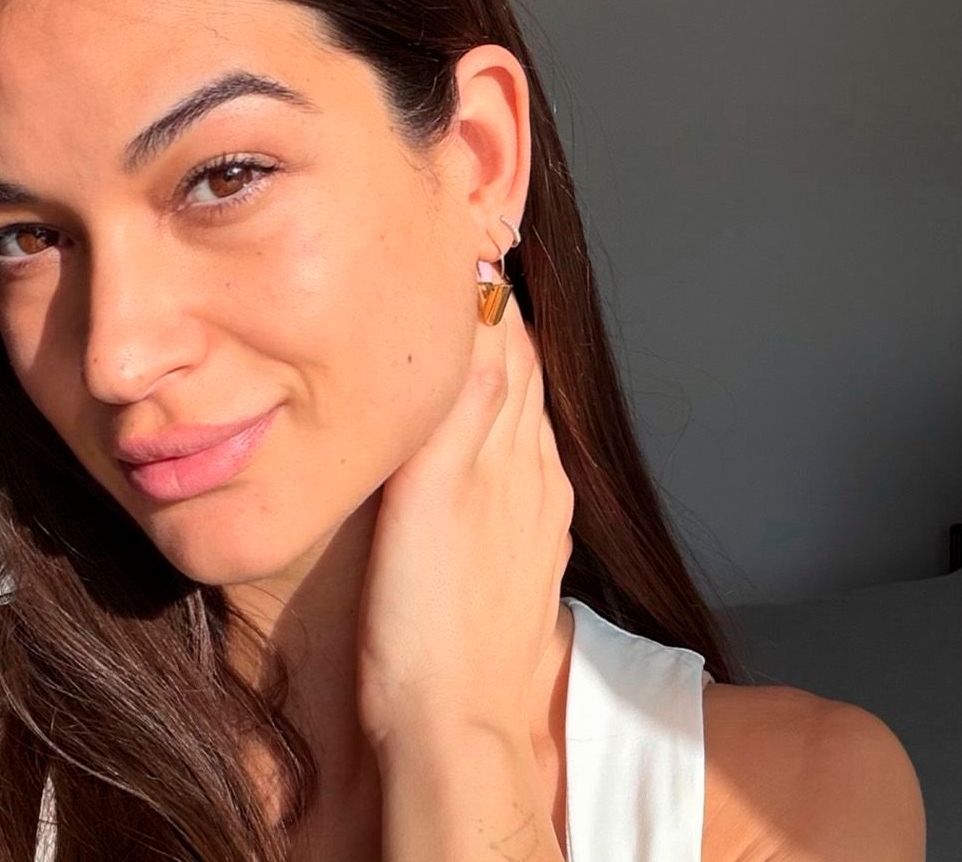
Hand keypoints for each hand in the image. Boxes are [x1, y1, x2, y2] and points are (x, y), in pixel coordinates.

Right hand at [355, 277, 574, 748]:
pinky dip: (501, 427)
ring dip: (502, 365)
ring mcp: (534, 516)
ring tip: (470, 327)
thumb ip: (464, 402)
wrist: (457, 724)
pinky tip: (480, 437)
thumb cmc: (426, 621)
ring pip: (524, 417)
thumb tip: (486, 306)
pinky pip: (521, 467)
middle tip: (463, 261)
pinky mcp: (526, 555)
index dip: (486, 289)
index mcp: (510, 452)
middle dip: (497, 314)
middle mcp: (533, 475)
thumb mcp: (432, 495)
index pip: (508, 342)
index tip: (461, 238)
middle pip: (523, 371)